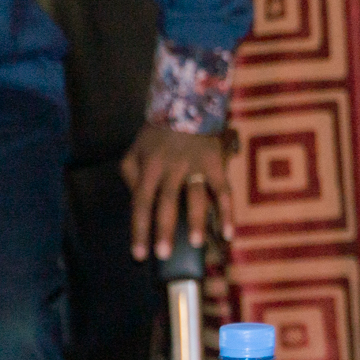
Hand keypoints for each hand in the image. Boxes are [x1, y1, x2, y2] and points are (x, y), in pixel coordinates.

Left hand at [120, 124, 233, 260]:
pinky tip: (228, 232)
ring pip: (197, 197)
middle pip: (167, 202)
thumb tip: (137, 202)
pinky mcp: (215, 163)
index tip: (140, 254)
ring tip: (197, 244)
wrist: (186, 105)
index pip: (141, 203)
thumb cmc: (157, 134)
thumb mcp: (134, 151)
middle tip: (164, 254)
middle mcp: (171, 168)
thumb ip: (131, 176)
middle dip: (165, 230)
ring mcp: (196, 165)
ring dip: (198, 221)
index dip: (139, 230)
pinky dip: (227, 212)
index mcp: (149, 167)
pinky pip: (223, 190)